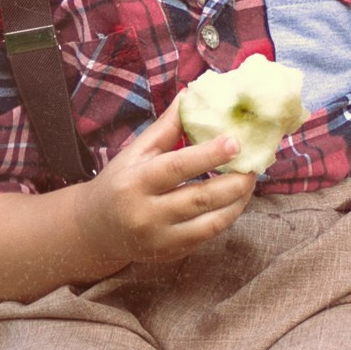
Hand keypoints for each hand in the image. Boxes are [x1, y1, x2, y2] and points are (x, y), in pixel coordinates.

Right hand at [73, 97, 256, 266]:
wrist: (96, 230)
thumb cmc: (120, 183)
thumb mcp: (135, 153)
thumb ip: (166, 128)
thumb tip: (191, 95)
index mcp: (135, 182)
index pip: (176, 167)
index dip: (208, 155)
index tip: (236, 142)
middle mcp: (145, 214)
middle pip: (200, 198)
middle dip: (234, 182)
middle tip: (253, 164)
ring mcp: (160, 238)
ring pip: (211, 223)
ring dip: (238, 201)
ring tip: (249, 181)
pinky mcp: (171, 254)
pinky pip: (208, 236)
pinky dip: (227, 216)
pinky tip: (235, 200)